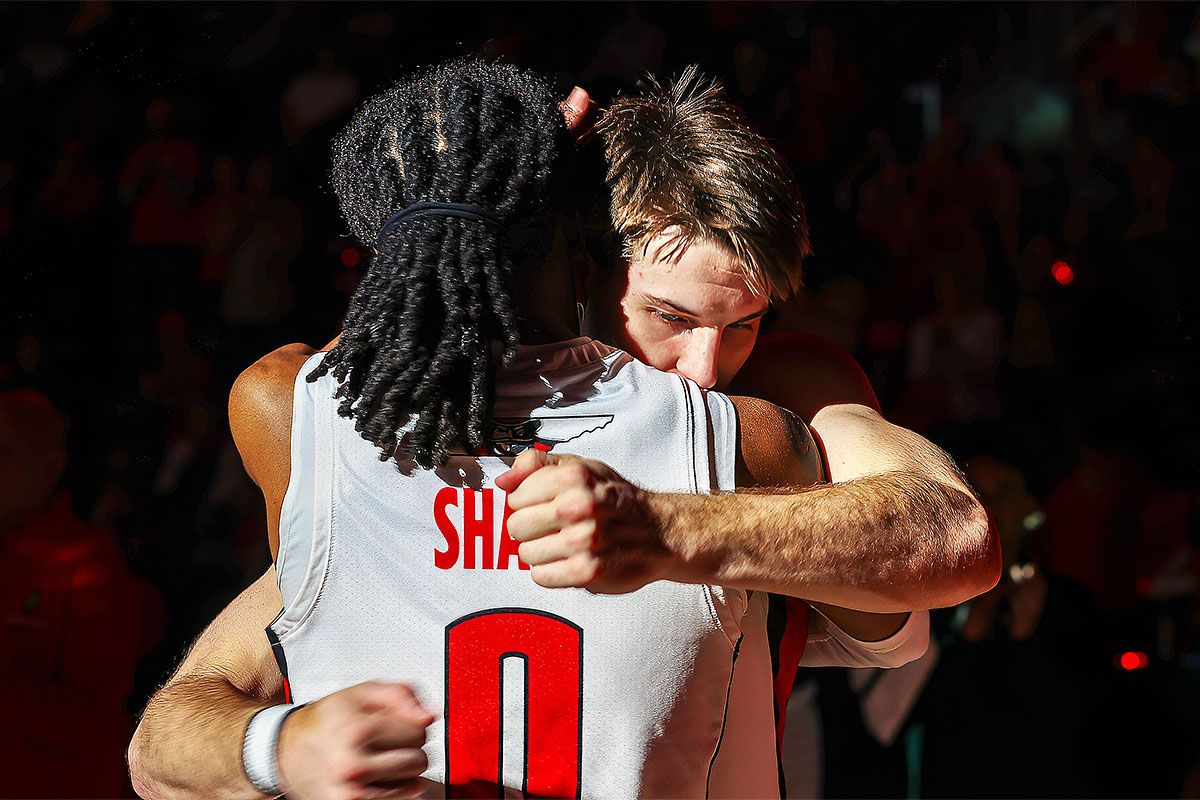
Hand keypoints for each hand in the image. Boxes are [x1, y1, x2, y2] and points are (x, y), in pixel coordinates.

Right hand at [277, 681, 434, 799]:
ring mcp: (350, 793)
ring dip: (402, 773)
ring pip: (412, 786)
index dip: (412, 725)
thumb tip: (428, 716)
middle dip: (409, 750)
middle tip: (386, 743)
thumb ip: (401, 695)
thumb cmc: (327, 721)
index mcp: (355, 730)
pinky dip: (393, 791)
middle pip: (418, 760)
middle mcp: (351, 765)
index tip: (397, 724)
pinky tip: (375, 777)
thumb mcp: (362, 693)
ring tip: (379, 759)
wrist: (286, 750)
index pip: (419, 731)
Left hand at [496, 449, 670, 593]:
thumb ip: (536, 466)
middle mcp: (579, 506)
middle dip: (528, 529)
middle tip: (549, 527)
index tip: (539, 506)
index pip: (515, 497)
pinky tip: (565, 560)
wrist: (658, 531)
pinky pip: (540, 576)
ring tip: (560, 544)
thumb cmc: (616, 499)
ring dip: (539, 552)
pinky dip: (548, 572)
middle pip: (516, 526)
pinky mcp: (587, 571)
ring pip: (525, 553)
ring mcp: (583, 540)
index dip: (524, 503)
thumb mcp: (581, 467)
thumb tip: (504, 480)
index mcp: (574, 477)